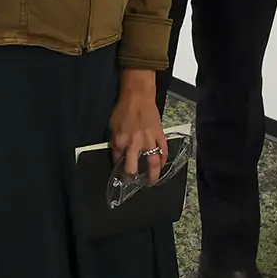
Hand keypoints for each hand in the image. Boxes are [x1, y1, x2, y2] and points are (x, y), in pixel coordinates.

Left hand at [109, 69, 167, 183]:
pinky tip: (161, 165)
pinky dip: (163, 160)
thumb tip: (117, 154)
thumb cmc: (122, 109)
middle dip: (131, 177)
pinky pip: (164, 151)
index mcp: (120, 141)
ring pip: (152, 162)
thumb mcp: (112, 126)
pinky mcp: (159, 135)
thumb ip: (115, 142)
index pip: (116, 160)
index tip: (119, 172)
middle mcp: (134, 144)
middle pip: (132, 168)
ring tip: (151, 181)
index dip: (116, 167)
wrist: (137, 96)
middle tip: (133, 181)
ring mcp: (149, 140)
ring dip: (152, 175)